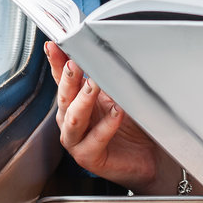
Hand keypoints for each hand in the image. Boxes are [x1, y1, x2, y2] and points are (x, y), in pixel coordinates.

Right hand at [44, 40, 159, 192]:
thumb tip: (102, 51)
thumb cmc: (130, 125)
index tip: (53, 45)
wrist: (148, 156)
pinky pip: (94, 140)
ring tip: (94, 85)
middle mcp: (70, 120)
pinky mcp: (87, 157)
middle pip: (64, 97)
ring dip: (83, 100)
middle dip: (69, 79)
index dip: (55, 62)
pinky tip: (117, 112)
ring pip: (73, 119)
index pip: (61, 79)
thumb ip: (106, 77)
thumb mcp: (116, 94)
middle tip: (75, 63)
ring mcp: (76, 140)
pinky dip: (106, 125)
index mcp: (74, 102)